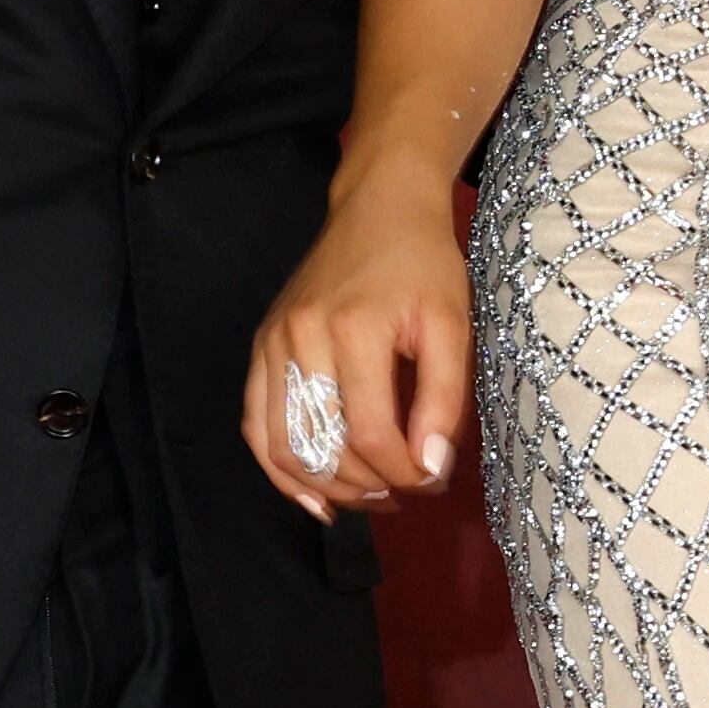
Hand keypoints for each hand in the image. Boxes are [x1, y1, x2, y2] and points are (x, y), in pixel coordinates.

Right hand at [244, 172, 468, 520]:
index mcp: (354, 328)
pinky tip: (313, 493)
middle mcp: (302, 337)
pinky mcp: (260, 347)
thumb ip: (445, 398)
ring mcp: (273, 343)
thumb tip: (431, 469)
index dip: (401, 471)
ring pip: (282, 445)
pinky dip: (279, 468)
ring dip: (324, 487)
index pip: (369, 431)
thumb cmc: (422, 264)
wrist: (377, 207)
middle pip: (323, 445)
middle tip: (403, 496)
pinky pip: (256, 424)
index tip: (431, 481)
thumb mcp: (452, 324)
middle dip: (366, 487)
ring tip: (366, 499)